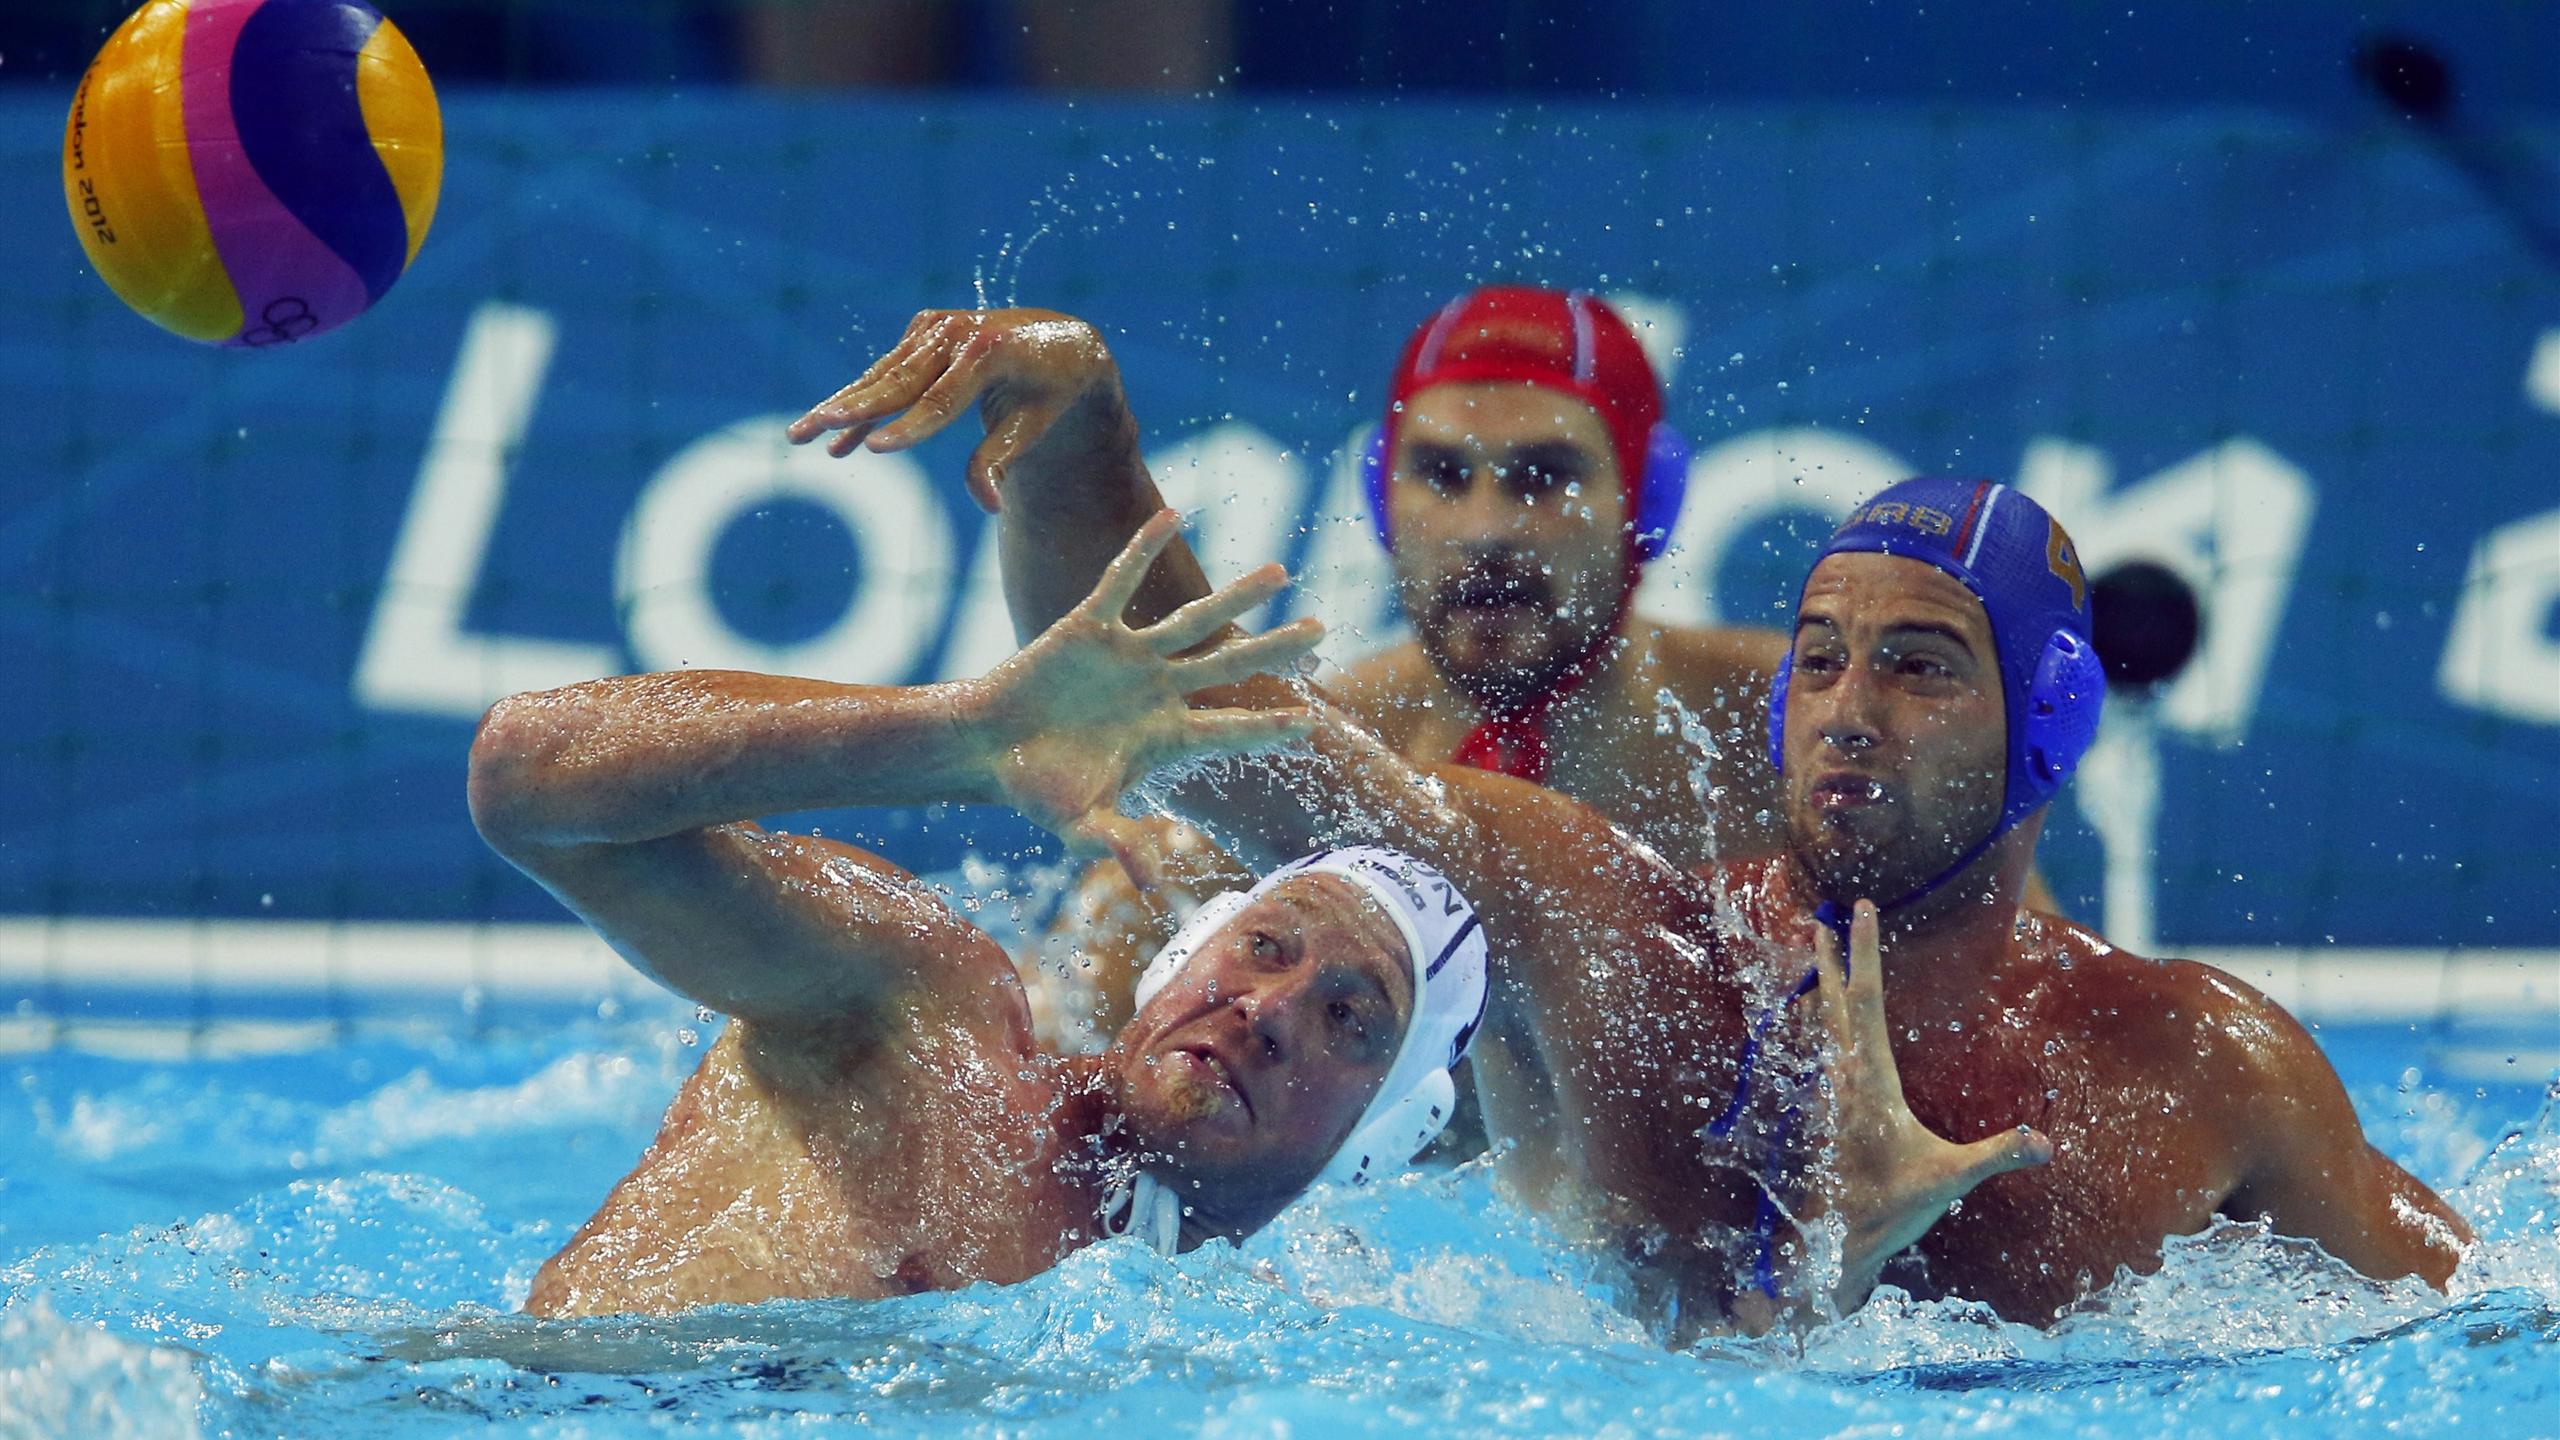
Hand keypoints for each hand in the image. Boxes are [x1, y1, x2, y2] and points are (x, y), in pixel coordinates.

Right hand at [785, 308, 1133, 512]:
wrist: (1060, 341)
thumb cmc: (1049, 392)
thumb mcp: (1033, 426)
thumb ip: (1001, 459)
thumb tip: (989, 506)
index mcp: (990, 352)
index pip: (942, 399)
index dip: (909, 428)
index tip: (874, 451)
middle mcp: (957, 332)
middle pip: (897, 382)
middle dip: (849, 411)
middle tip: (807, 432)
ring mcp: (936, 326)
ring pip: (882, 377)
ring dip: (841, 408)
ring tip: (799, 435)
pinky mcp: (923, 329)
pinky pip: (887, 372)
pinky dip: (862, 402)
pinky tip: (835, 437)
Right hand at [976, 510, 1321, 877]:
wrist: (985, 749)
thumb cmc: (1034, 789)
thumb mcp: (1079, 826)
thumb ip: (1117, 848)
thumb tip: (1151, 890)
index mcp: (1163, 738)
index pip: (1230, 731)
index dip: (1270, 727)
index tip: (1313, 726)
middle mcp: (1156, 692)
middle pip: (1230, 666)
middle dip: (1276, 650)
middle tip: (1323, 632)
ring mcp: (1128, 658)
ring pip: (1194, 620)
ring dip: (1236, 596)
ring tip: (1281, 572)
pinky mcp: (1088, 627)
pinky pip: (1122, 581)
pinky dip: (1143, 549)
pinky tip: (1174, 515)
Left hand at [1797, 900, 2052, 1312]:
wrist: (1836, 1243)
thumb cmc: (1889, 1207)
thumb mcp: (1950, 1180)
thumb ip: (1998, 1154)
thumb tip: (2047, 1142)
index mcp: (1870, 1079)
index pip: (1868, 1000)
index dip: (1866, 951)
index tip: (1860, 909)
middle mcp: (1844, 1076)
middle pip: (1834, 1001)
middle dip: (1830, 956)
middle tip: (1818, 915)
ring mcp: (1831, 1092)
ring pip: (1823, 1024)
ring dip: (1821, 984)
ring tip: (1813, 951)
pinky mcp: (1828, 1109)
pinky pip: (1823, 1051)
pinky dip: (1822, 1022)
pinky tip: (1821, 1020)